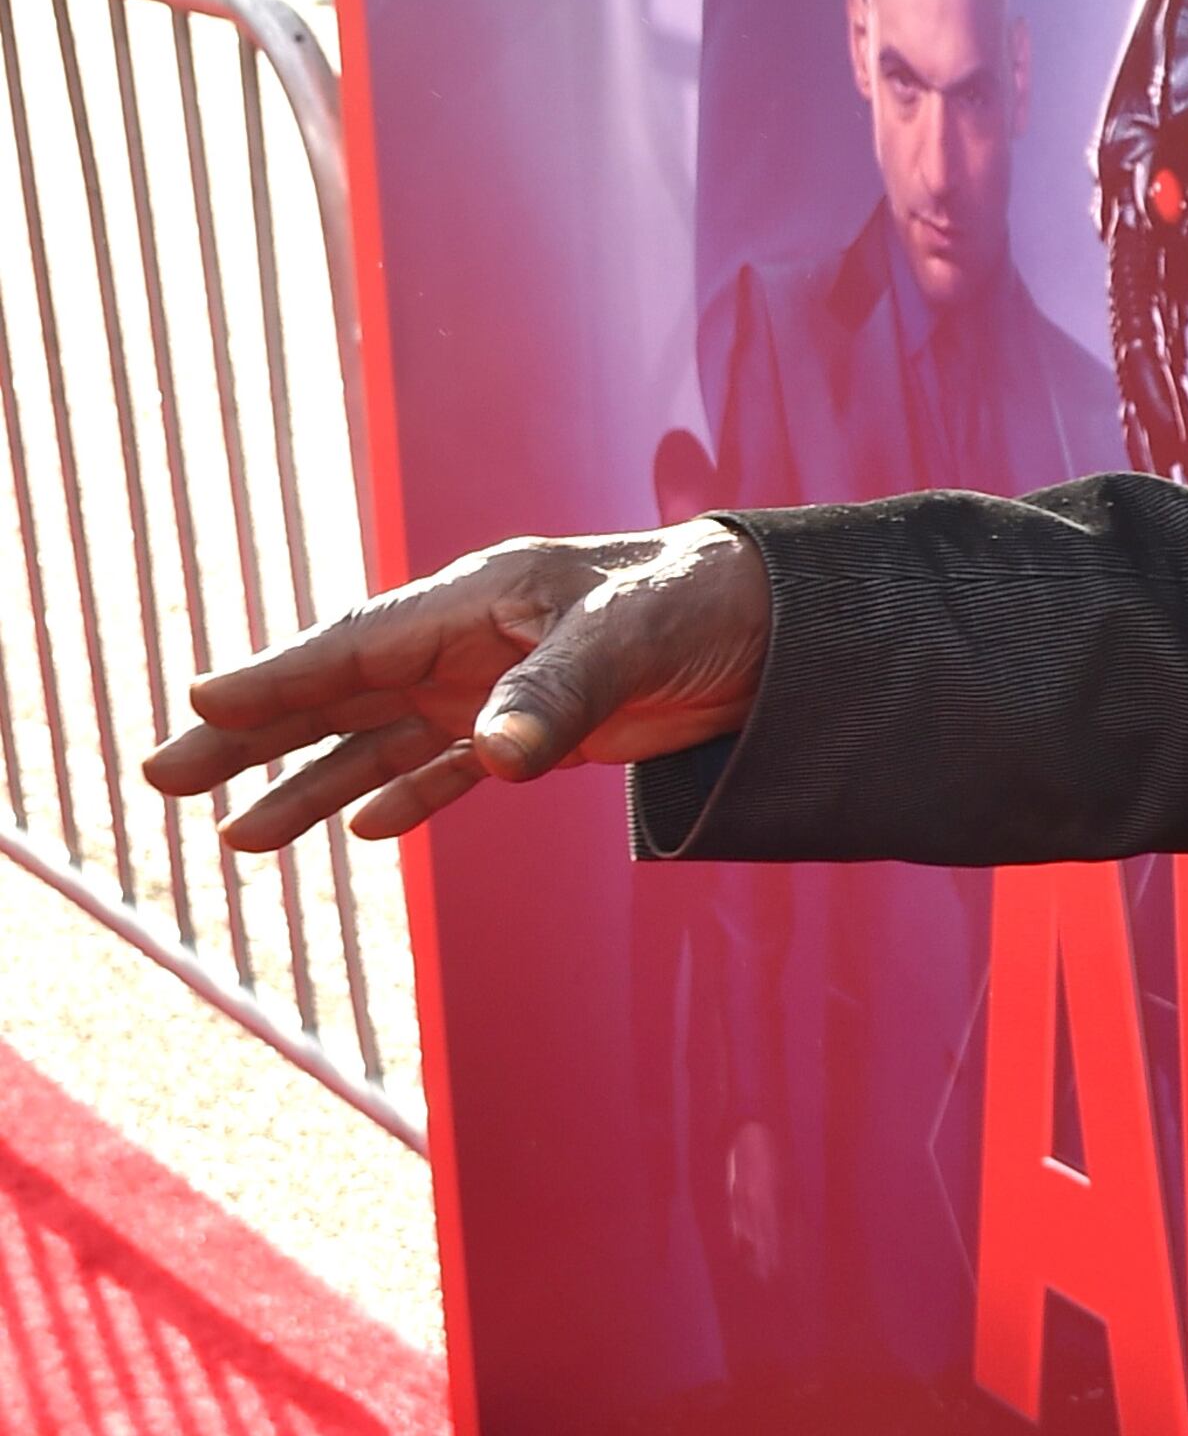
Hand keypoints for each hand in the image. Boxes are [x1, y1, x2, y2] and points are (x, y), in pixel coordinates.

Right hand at [142, 521, 774, 849]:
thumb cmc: (696, 603)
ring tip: (236, 836)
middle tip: (162, 775)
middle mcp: (468, 643)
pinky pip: (448, 769)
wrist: (776, 625)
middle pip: (336, 695)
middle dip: (250, 735)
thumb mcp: (623, 641)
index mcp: (473, 599)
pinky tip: (362, 831)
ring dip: (310, 784)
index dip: (276, 678)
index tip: (199, 700)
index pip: (353, 646)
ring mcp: (495, 687)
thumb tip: (492, 756)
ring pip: (378, 741)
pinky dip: (404, 797)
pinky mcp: (538, 730)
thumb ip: (554, 698)